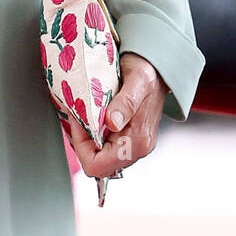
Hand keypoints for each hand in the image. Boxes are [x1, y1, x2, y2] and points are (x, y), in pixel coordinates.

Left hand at [61, 51, 168, 179]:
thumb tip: (112, 123)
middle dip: (82, 143)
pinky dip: (94, 136)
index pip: (99, 166)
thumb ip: (125, 103)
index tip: (79, 120)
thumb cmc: (146, 72)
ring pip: (101, 159)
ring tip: (85, 116)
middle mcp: (138, 149)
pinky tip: (93, 118)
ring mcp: (135, 146)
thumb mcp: (136, 81)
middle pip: (98, 166)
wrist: (157, 69)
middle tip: (79, 117)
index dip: (82, 146)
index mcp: (138, 141)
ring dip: (87, 140)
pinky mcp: (131, 140)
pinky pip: (106, 149)